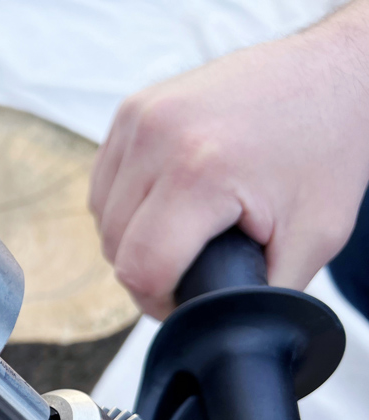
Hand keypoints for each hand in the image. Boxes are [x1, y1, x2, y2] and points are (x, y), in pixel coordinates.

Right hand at [89, 3, 368, 318]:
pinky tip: (164, 204)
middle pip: (113, 246)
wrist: (334, 72)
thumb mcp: (314, 237)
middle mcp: (158, 136)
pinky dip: (124, 204)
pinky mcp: (132, 109)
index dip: (158, 302)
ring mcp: (139, 117)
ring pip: (101, 216)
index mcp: (199, 170)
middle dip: (146, 271)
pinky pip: (104, 182)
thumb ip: (261, 292)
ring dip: (130, 238)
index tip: (184, 303)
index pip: (139, 268)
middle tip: (190, 269)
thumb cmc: (328, 147)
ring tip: (179, 235)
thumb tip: (225, 331)